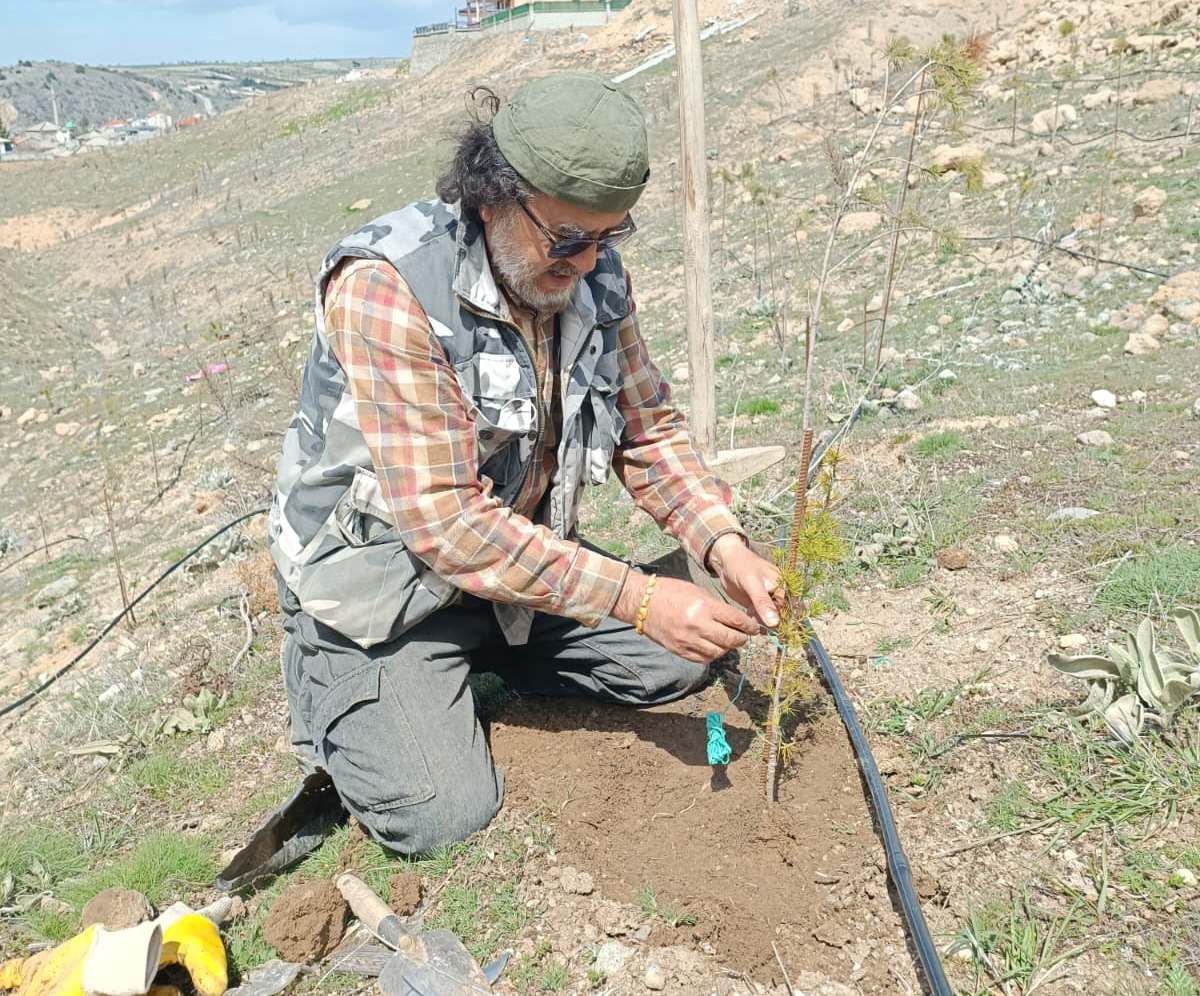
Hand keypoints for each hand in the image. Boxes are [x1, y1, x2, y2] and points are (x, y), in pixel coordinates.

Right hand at [614, 573, 757, 662]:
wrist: (641, 602)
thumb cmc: (670, 592)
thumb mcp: (697, 591)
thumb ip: (717, 607)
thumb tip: (735, 620)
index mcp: (704, 607)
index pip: (736, 621)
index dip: (749, 626)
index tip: (754, 628)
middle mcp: (698, 626)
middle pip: (731, 640)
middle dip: (742, 639)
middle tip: (745, 636)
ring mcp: (688, 641)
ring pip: (719, 652)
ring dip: (727, 648)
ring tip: (728, 641)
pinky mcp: (680, 651)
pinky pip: (703, 658)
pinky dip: (712, 654)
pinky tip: (713, 647)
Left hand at [708, 534, 783, 628]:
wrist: (726, 561)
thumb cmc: (741, 566)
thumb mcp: (752, 582)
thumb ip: (763, 602)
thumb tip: (775, 623)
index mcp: (784, 586)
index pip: (789, 610)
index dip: (782, 621)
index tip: (771, 627)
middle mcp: (780, 594)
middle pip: (782, 616)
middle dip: (771, 623)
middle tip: (757, 620)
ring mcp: (769, 600)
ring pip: (771, 619)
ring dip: (763, 623)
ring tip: (751, 615)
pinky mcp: (758, 605)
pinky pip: (761, 618)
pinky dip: (756, 621)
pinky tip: (748, 615)